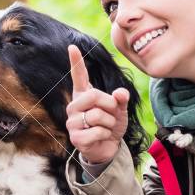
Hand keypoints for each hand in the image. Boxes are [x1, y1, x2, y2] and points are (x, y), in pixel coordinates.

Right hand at [65, 43, 128, 165]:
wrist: (107, 148)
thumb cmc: (111, 125)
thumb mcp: (120, 110)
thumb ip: (121, 99)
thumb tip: (120, 93)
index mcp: (83, 96)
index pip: (79, 76)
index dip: (76, 62)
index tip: (72, 47)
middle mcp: (74, 107)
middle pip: (93, 95)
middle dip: (109, 105)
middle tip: (112, 114)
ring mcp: (72, 123)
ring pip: (97, 116)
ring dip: (110, 123)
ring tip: (107, 127)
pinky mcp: (75, 138)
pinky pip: (97, 131)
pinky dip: (106, 134)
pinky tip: (102, 137)